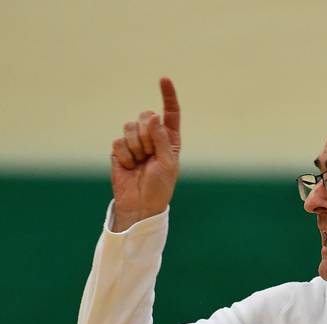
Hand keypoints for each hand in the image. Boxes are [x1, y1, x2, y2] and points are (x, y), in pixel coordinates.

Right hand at [110, 77, 180, 230]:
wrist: (141, 203)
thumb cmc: (160, 186)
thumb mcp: (168, 163)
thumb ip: (162, 139)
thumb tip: (153, 116)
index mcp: (170, 139)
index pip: (170, 113)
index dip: (168, 96)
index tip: (164, 79)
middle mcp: (152, 137)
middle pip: (145, 116)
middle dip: (147, 134)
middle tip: (150, 154)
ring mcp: (135, 142)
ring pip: (130, 127)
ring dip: (136, 146)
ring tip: (141, 162)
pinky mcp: (120, 150)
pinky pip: (119, 142)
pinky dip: (125, 155)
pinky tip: (130, 167)